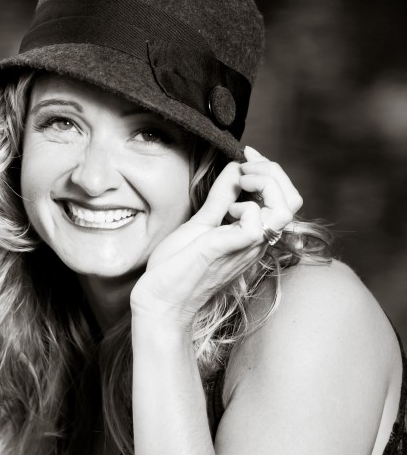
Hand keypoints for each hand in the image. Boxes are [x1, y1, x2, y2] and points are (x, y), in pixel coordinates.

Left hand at [130, 147, 302, 327]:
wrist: (160, 301)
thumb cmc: (178, 268)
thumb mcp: (202, 223)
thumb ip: (221, 199)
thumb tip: (234, 170)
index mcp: (252, 233)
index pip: (286, 197)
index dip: (270, 169)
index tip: (246, 154)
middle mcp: (255, 241)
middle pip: (293, 199)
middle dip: (272, 172)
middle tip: (244, 167)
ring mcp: (244, 246)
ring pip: (284, 209)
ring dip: (264, 183)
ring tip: (240, 181)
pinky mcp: (226, 249)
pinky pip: (255, 223)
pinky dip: (246, 207)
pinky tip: (228, 210)